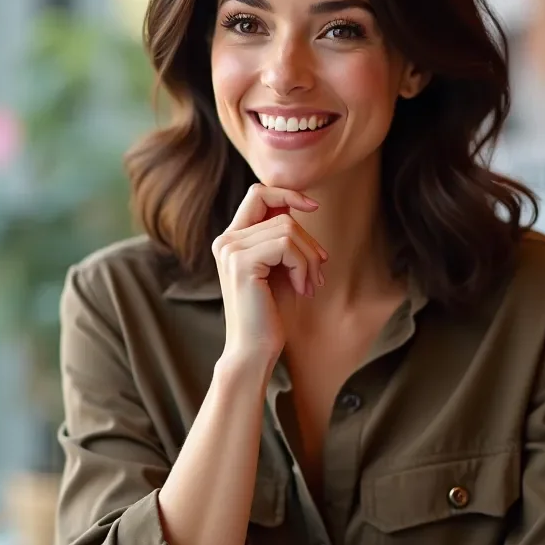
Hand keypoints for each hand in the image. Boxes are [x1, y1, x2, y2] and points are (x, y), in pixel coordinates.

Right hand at [212, 183, 327, 362]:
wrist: (253, 350)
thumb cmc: (269, 314)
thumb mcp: (279, 267)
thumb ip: (281, 237)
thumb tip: (297, 204)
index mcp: (231, 239)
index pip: (258, 193)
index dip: (288, 193)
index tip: (314, 206)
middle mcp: (226, 241)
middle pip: (281, 214)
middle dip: (309, 242)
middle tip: (318, 271)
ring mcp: (230, 250)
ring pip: (287, 229)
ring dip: (309, 259)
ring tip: (310, 285)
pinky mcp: (241, 263)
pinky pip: (285, 246)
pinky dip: (302, 266)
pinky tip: (302, 289)